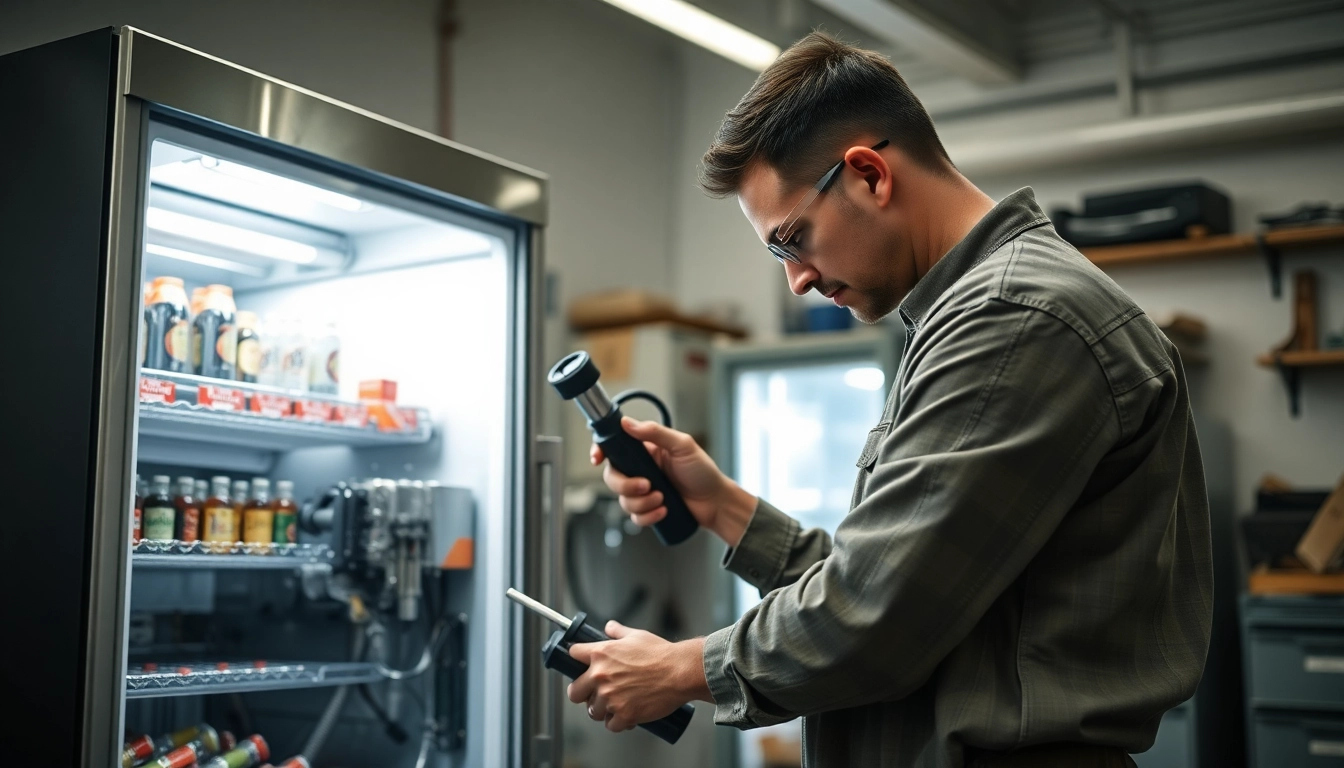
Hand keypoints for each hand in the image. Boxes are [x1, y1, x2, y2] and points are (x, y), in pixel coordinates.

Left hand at [566, 620, 708, 732]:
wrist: (680, 672)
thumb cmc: (661, 654)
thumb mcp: (636, 636)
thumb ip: (618, 632)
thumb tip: (609, 627)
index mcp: (601, 654)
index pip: (573, 654)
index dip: (576, 659)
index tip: (580, 665)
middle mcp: (601, 676)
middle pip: (574, 692)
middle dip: (582, 693)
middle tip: (593, 693)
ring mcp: (611, 698)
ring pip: (593, 711)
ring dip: (602, 710)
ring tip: (615, 705)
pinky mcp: (623, 715)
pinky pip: (611, 725)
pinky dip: (618, 722)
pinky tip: (626, 716)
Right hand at [592, 417, 755, 546]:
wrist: (716, 502)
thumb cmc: (703, 471)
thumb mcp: (683, 445)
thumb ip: (655, 433)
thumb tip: (627, 423)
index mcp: (645, 451)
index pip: (614, 448)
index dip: (600, 452)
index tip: (597, 459)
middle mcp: (641, 470)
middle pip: (612, 478)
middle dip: (625, 485)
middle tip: (647, 486)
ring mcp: (644, 491)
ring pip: (623, 500)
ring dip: (641, 503)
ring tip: (662, 499)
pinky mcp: (649, 509)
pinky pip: (635, 517)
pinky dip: (647, 516)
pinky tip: (664, 511)